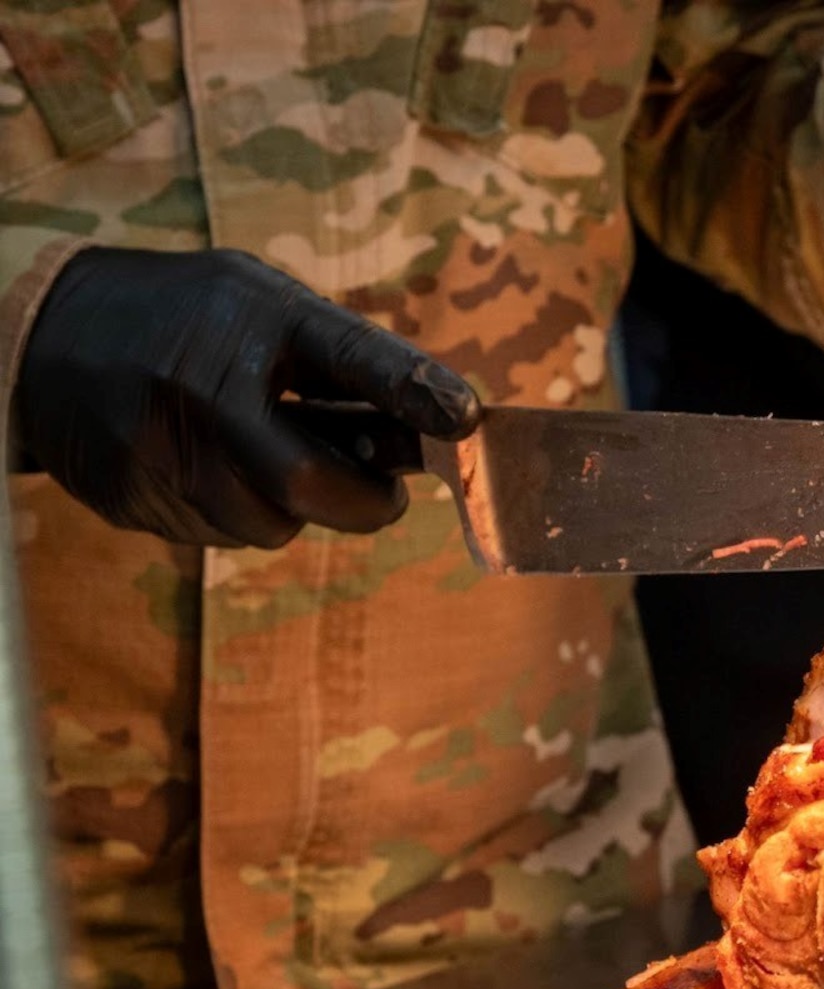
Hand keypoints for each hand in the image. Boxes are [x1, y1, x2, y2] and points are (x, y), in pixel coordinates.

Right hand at [15, 247, 478, 547]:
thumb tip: (438, 417)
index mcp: (248, 321)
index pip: (348, 354)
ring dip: (294, 508)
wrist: (44, 335)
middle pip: (310, 485)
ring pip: (270, 524)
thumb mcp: (261, 303)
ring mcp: (159, 451)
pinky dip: (242, 514)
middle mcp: (201, 387)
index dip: (412, 388)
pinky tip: (217, 469)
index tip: (466, 419)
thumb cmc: (186, 318)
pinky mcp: (133, 500)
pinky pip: (222, 537)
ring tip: (270, 459)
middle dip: (362, 501)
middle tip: (385, 493)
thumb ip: (343, 357)